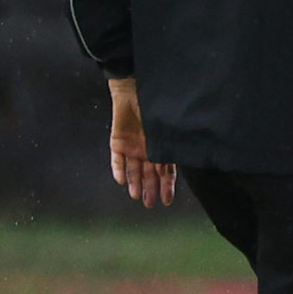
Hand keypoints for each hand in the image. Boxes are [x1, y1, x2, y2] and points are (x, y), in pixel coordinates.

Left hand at [107, 78, 174, 207]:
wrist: (133, 90)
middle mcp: (147, 150)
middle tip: (150, 204)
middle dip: (150, 189)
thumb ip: (168, 145)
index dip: (166, 186)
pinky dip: (118, 169)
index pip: (165, 171)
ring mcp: (132, 147)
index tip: (167, 200)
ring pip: (133, 170)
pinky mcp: (117, 142)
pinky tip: (121, 181)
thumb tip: (175, 163)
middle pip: (149, 174)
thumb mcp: (164, 127)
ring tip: (137, 196)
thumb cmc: (154, 105)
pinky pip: (116, 159)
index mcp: (161, 147)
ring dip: (135, 183)